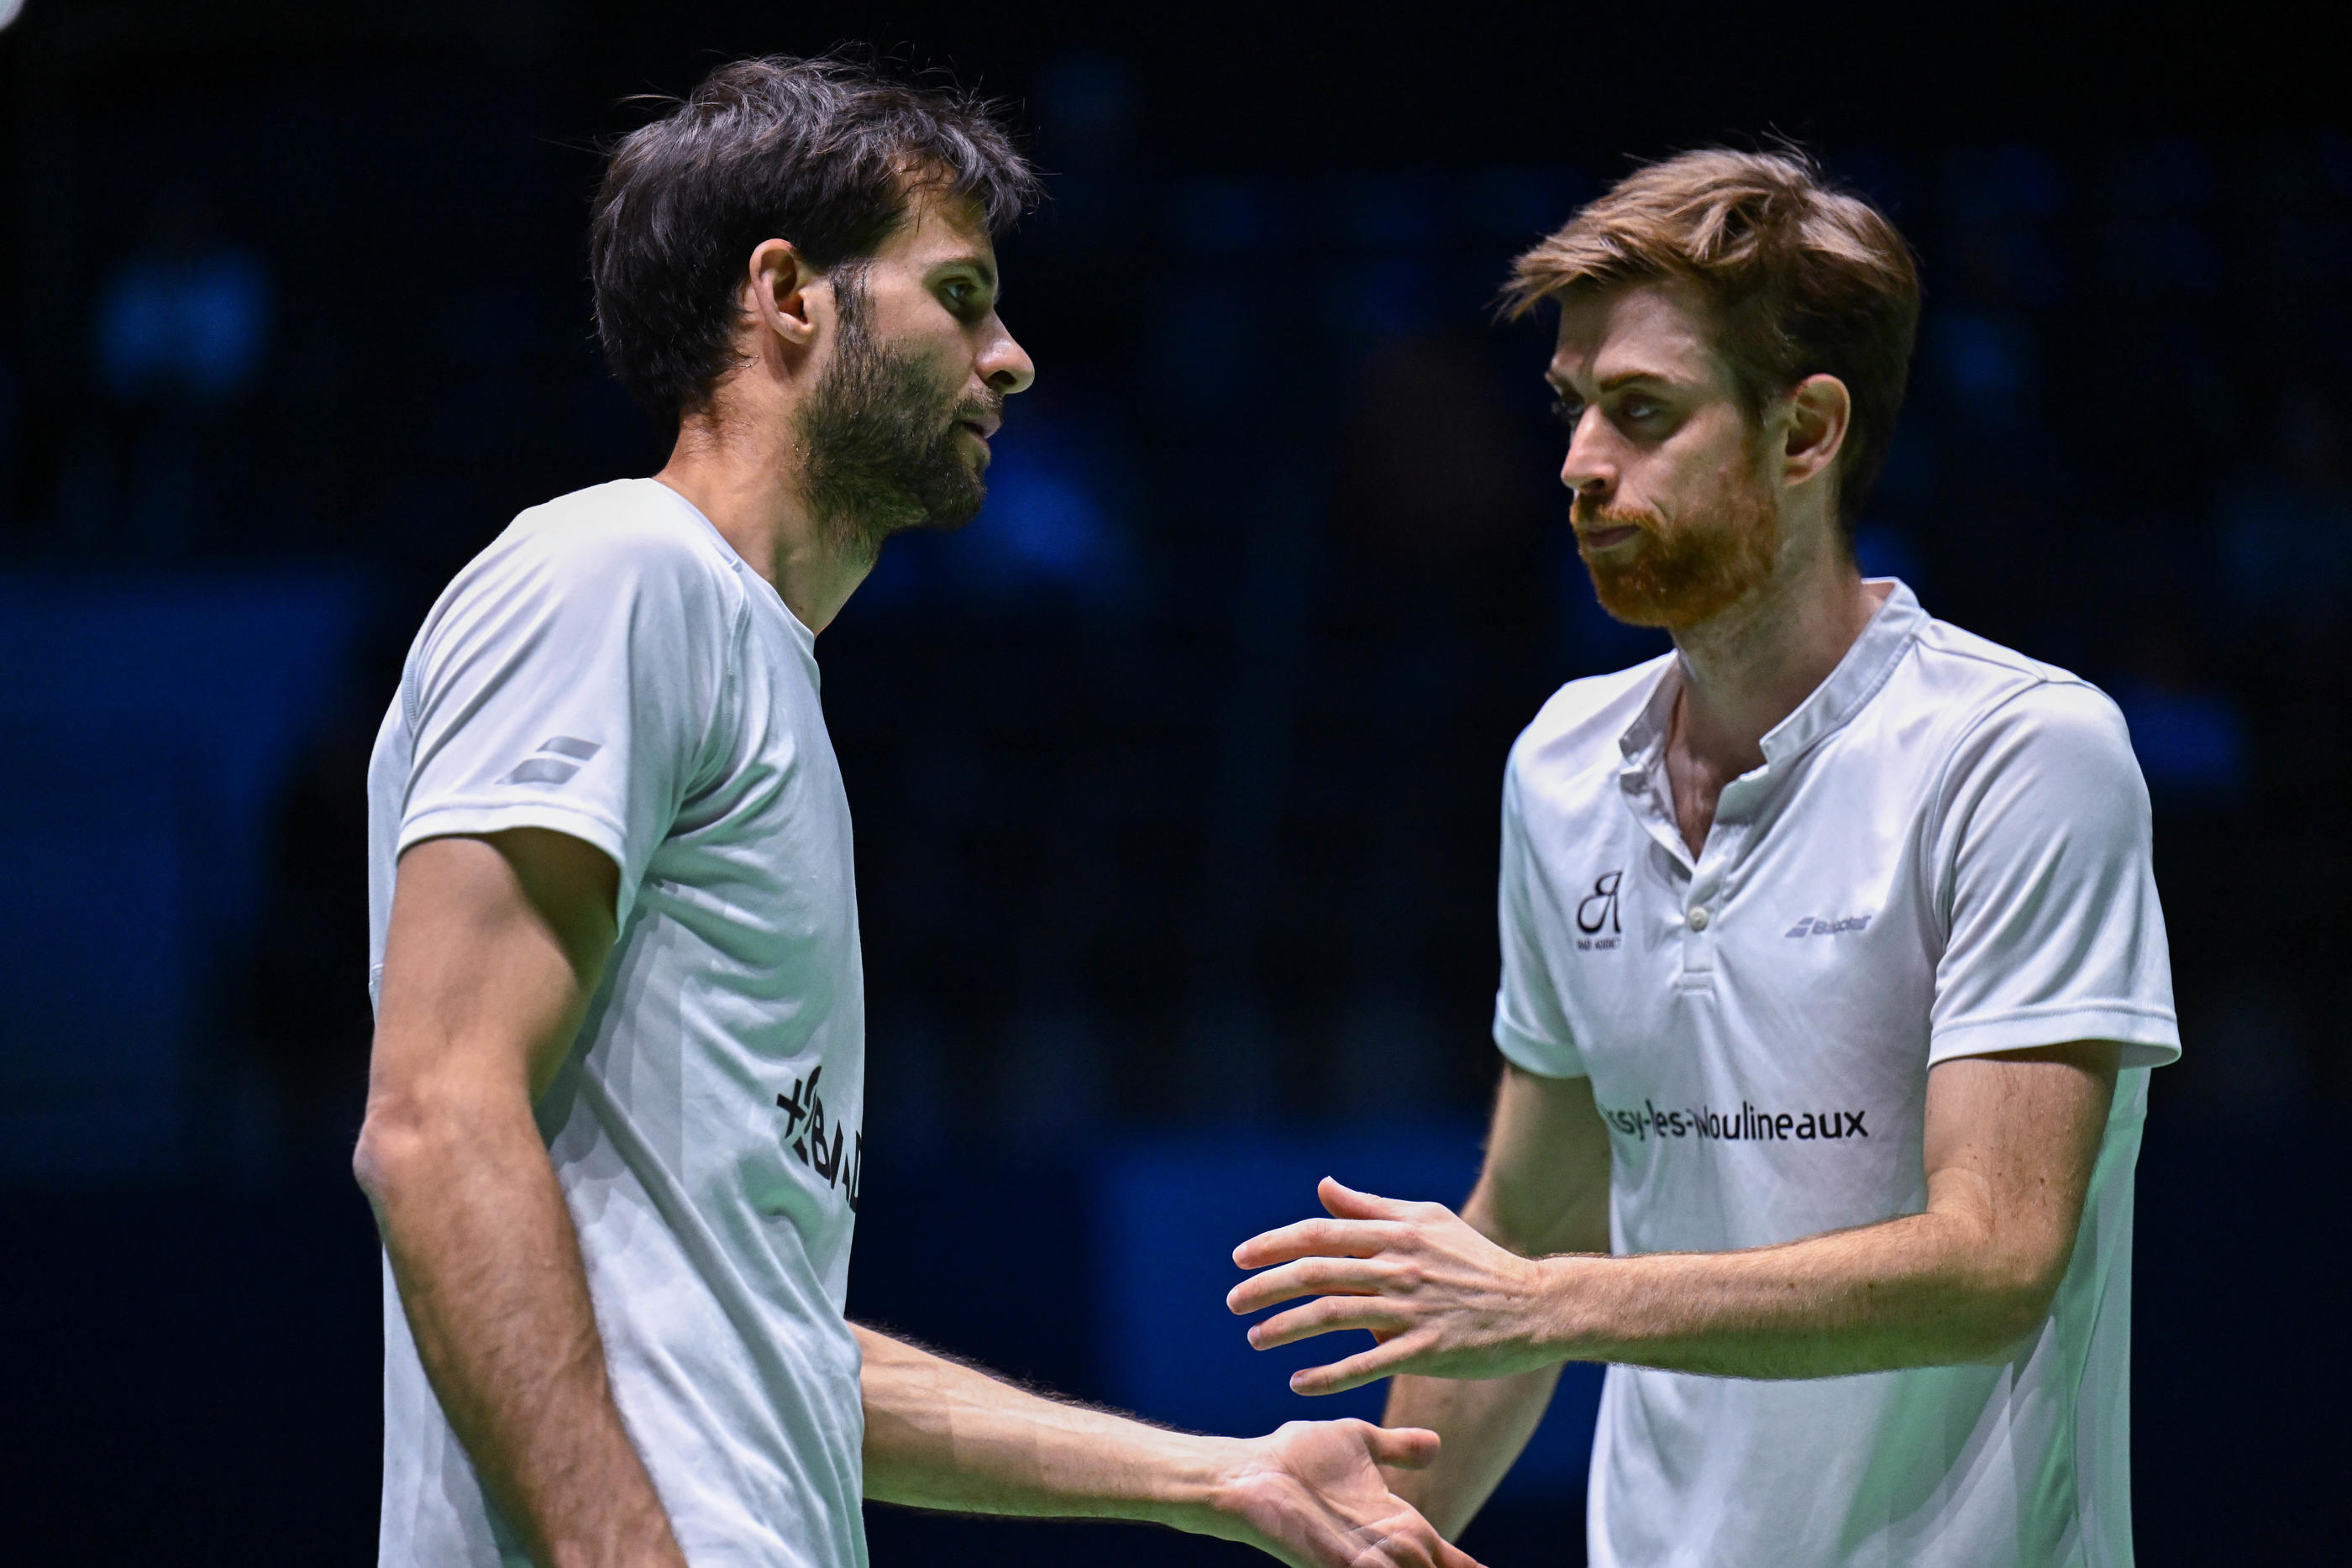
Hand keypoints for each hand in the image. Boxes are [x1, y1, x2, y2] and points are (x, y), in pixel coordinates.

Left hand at [1202, 1418, 1485, 1567]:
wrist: (1250, 1470)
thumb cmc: (1296, 1456)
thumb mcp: (1359, 1442)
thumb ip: (1397, 1448)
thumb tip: (1436, 1444)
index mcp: (1394, 1522)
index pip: (1444, 1556)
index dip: (1466, 1566)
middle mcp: (1383, 1548)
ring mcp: (1359, 1560)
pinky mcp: (1333, 1564)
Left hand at [1228, 1177, 1562, 1395]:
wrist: (1535, 1305)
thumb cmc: (1476, 1261)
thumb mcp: (1427, 1220)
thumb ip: (1370, 1207)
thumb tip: (1322, 1188)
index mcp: (1395, 1232)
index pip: (1320, 1234)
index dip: (1274, 1245)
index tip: (1240, 1259)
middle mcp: (1398, 1266)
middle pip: (1316, 1273)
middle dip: (1266, 1287)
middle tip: (1233, 1302)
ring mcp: (1412, 1308)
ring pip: (1333, 1315)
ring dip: (1286, 1328)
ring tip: (1254, 1339)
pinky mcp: (1426, 1349)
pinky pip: (1367, 1363)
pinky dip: (1328, 1374)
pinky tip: (1298, 1382)